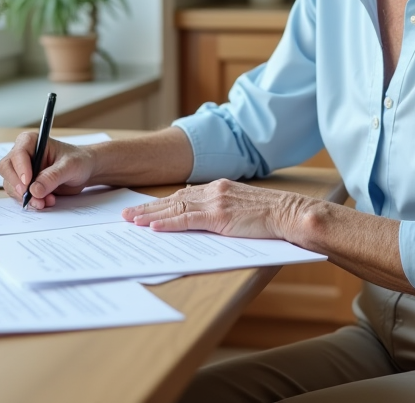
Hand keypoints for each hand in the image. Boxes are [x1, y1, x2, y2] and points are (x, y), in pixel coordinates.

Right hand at [0, 131, 96, 209]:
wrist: (84, 171)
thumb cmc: (78, 160)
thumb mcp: (70, 166)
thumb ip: (52, 176)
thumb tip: (34, 190)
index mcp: (31, 142)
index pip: (17, 154)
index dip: (20, 168)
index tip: (28, 182)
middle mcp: (22, 155)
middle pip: (6, 169)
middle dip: (18, 185)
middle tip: (32, 197)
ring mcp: (21, 170)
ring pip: (11, 185)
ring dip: (26, 197)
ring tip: (46, 201)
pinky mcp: (25, 184)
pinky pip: (19, 195)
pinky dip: (31, 201)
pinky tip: (46, 201)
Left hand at [122, 179, 311, 240]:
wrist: (288, 213)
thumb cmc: (271, 214)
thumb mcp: (242, 205)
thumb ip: (221, 206)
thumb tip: (201, 211)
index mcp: (218, 187)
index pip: (182, 194)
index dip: (161, 203)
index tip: (144, 208)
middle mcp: (213, 190)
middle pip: (173, 199)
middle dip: (148, 208)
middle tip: (126, 215)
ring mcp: (215, 202)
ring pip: (175, 208)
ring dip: (151, 217)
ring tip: (132, 222)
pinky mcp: (219, 217)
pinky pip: (187, 220)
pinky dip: (168, 224)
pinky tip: (153, 227)